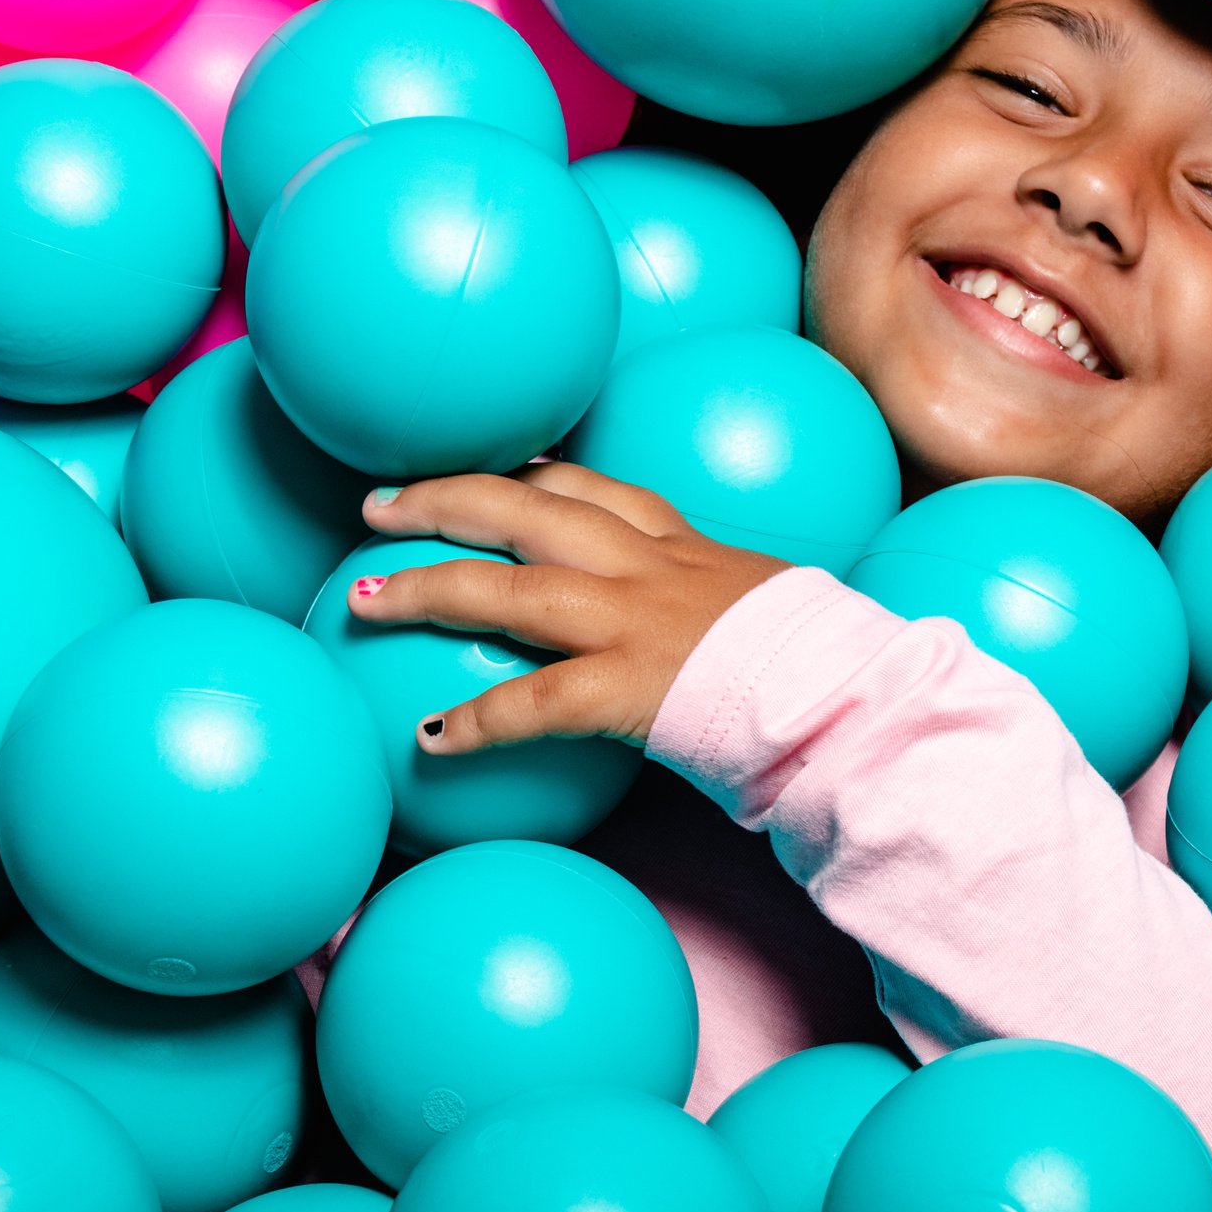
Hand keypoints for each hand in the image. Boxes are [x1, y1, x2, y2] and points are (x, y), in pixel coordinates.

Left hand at [344, 463, 794, 754]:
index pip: (592, 488)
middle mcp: (646, 565)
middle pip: (525, 507)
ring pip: (508, 586)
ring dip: (424, 587)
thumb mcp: (769, 604)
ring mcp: (631, 620)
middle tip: (378, 506)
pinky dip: (476, 722)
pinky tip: (431, 740)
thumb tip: (706, 629)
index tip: (488, 470)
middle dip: (444, 500)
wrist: (849, 691)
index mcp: (681, 545)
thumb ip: (722, 605)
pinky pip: (533, 702)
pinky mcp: (627, 685)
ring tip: (362, 596)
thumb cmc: (822, 661)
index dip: (528, 474)